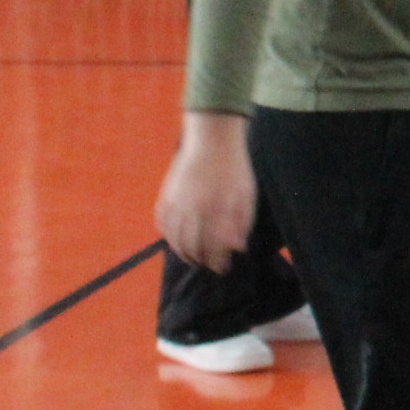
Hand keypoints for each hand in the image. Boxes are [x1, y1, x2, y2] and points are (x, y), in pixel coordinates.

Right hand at [156, 112, 256, 272]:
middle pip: (193, 248)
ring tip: (194, 258)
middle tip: (209, 265)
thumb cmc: (235, 168)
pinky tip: (176, 241)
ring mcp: (177, 203)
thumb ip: (243, 222)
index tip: (224, 269)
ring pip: (174, 240)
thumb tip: (237, 248)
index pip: (215, 248)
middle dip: (202, 261)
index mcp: (217, 210)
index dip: (219, 263)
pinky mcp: (165, 196)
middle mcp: (194, 210)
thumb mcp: (247, 194)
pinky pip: (162, 224)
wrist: (212, 140)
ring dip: (184, 254)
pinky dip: (168, 237)